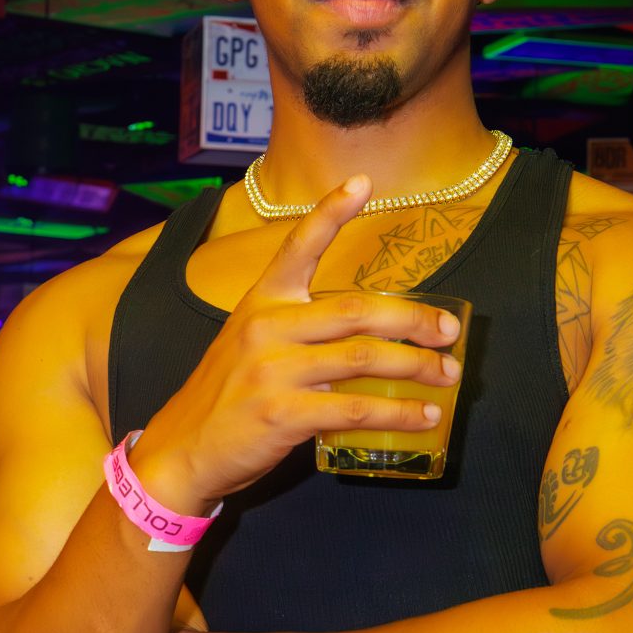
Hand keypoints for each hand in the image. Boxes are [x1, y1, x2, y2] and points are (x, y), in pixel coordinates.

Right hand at [130, 177, 463, 510]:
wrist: (182, 449)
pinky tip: (422, 416)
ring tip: (447, 375)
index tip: (362, 183)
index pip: (298, 246)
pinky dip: (397, 413)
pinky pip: (355, 407)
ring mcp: (272, 369)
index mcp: (261, 301)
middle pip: (356, 310)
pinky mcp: (281, 414)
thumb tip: (367, 341)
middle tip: (450, 332)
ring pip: (363, 358)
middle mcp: (267, 327)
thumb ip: (300, 333)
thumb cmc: (227, 397)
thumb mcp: (250, 344)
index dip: (331, 212)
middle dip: (413, 319)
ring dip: (416, 366)